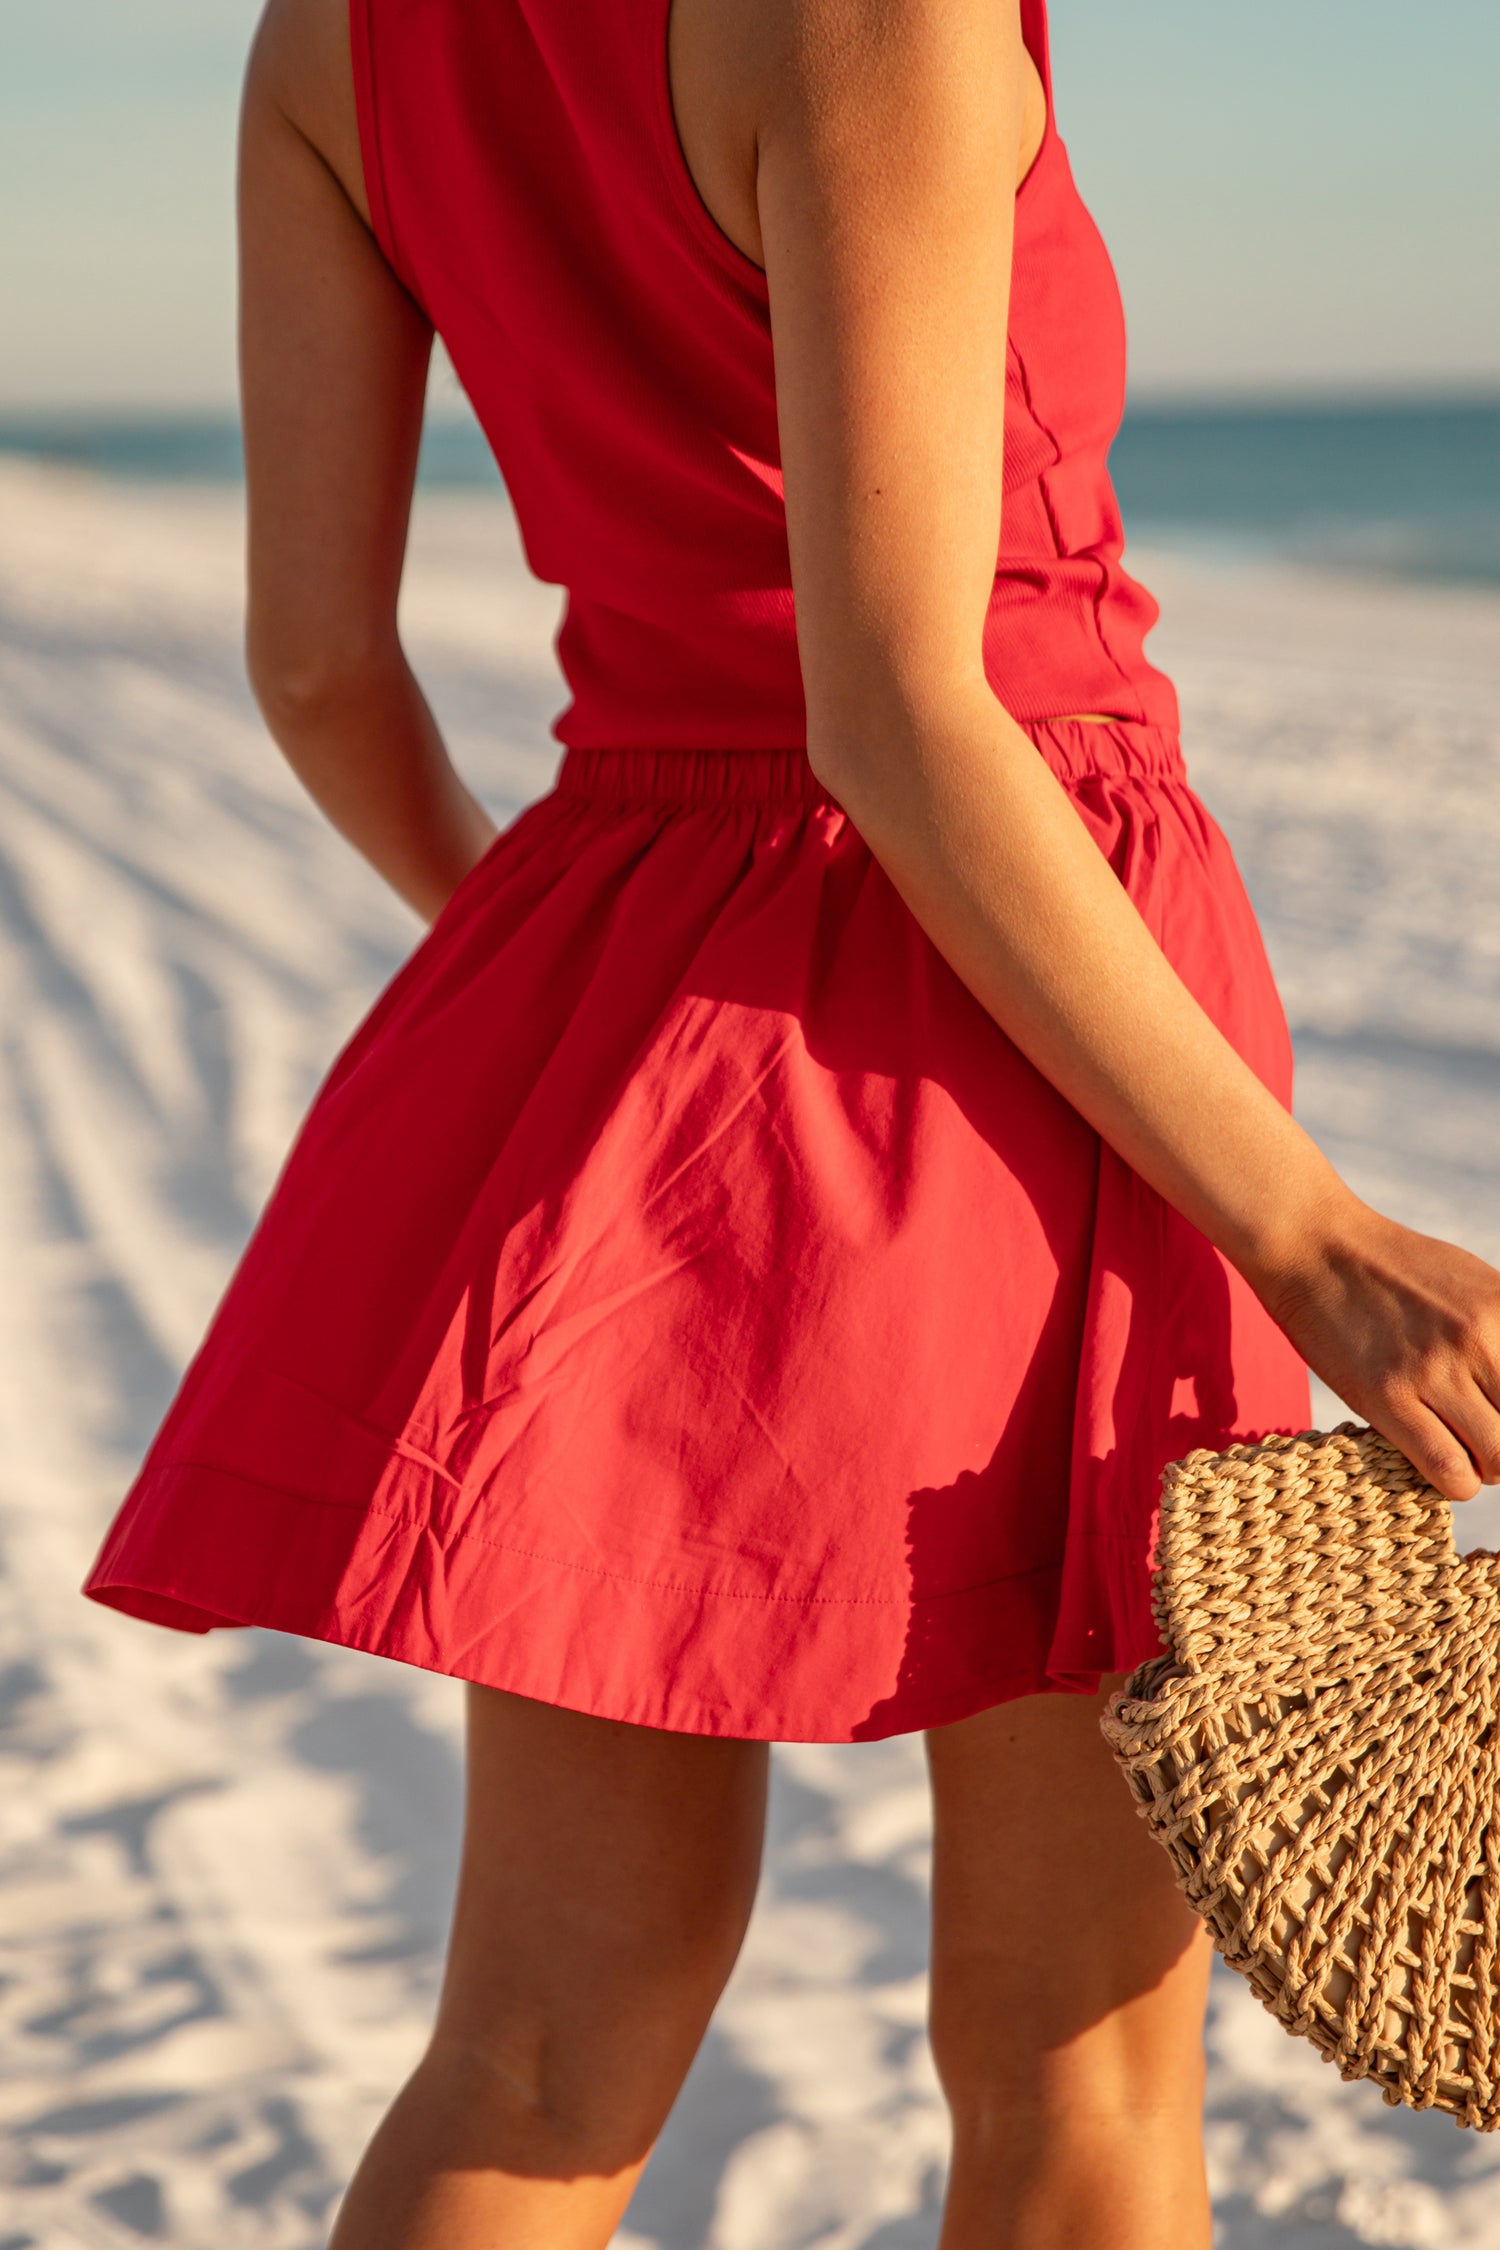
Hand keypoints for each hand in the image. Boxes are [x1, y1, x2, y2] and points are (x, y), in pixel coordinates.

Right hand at [1253, 1196, 1499, 1500]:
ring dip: (1486, 1466)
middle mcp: (1476, 1338)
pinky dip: (1456, 1479)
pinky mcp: (1385, 1396)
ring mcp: (1430, 1369)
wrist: (1313, 1247)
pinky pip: (1448, 1469)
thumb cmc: (1392, 1268)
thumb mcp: (1473, 1282)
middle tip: (1486, 1438)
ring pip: (1498, 1459)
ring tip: (1464, 1450)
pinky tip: (1438, 1459)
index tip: (1496, 1409)